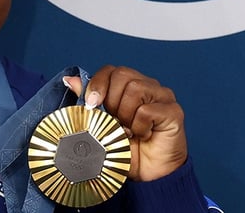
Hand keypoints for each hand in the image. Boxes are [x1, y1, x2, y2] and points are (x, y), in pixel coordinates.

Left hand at [63, 66, 186, 181]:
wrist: (149, 175)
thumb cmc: (126, 149)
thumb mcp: (101, 124)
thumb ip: (89, 100)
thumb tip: (70, 80)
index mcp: (130, 86)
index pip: (111, 70)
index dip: (98, 84)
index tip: (91, 104)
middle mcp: (149, 86)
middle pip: (122, 75)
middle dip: (111, 102)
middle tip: (115, 122)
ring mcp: (164, 96)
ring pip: (135, 89)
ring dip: (125, 115)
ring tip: (129, 131)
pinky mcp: (174, 111)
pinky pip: (147, 110)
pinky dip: (139, 127)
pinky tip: (143, 136)